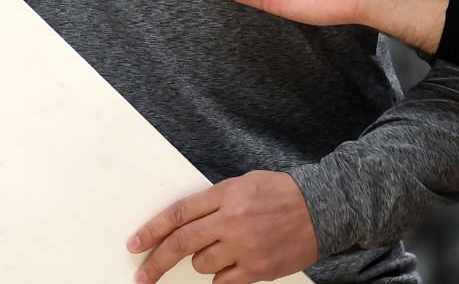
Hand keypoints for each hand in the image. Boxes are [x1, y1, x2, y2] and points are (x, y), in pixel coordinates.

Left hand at [128, 170, 318, 283]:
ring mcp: (245, 247)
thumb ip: (214, 202)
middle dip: (156, 261)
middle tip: (141, 274)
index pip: (177, 214)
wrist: (323, 207)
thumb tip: (186, 221)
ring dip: (202, 262)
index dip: (151, 230)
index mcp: (224, 195)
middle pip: (181, 244)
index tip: (134, 243)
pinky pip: (224, 282)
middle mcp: (230, 221)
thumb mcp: (243, 184)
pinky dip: (220, 277)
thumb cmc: (282, 193)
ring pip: (202, 265)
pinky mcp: (259, 269)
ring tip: (221, 250)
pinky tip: (229, 268)